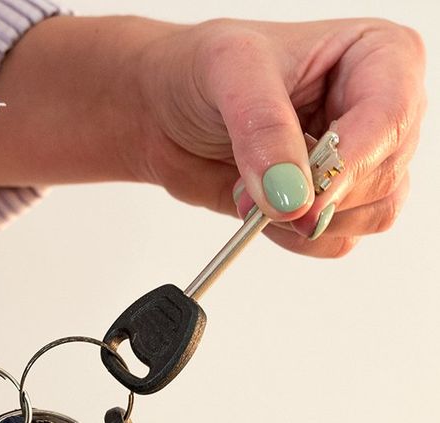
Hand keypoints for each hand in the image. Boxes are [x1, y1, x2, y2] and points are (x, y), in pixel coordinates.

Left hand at [134, 17, 426, 256]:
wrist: (159, 112)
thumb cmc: (198, 72)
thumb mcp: (229, 72)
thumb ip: (264, 130)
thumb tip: (291, 196)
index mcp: (376, 55)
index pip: (391, 116)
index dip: (349, 162)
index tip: (301, 195)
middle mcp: (376, 109)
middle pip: (384, 175)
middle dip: (317, 195)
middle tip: (255, 185)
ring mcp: (355, 161)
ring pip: (371, 214)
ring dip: (304, 221)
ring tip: (252, 190)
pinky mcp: (326, 202)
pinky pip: (335, 240)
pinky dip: (293, 239)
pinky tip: (258, 209)